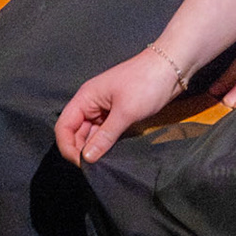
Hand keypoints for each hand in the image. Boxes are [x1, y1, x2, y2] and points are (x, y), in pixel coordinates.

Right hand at [56, 49, 187, 164]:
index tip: (82, 164)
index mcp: (86, 97)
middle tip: (95, 168)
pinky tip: (112, 154)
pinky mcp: (118, 113)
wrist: (171, 67)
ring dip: (94, 148)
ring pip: (90, 133)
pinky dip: (105, 143)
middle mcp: (91, 103)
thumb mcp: (125, 112)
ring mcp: (104, 108)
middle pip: (74, 132)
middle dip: (80, 150)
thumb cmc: (146, 83)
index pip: (63, 126)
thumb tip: (87, 158)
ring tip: (104, 163)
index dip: (67, 147)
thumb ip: (105, 136)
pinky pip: (104, 132)